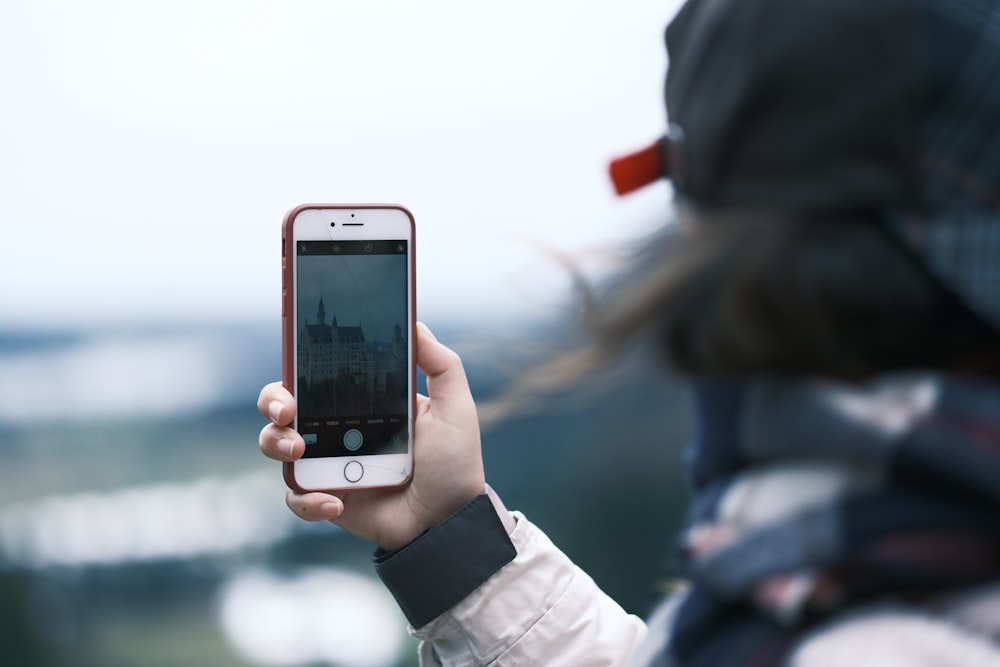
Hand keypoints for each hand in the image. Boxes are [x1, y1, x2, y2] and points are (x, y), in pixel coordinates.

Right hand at [258, 322, 485, 550]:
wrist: (450, 521)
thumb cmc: (454, 464)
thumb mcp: (454, 408)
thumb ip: (441, 365)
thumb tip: (416, 324)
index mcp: (364, 403)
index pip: (320, 375)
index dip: (299, 365)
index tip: (296, 359)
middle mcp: (339, 429)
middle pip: (284, 405)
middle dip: (274, 400)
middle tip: (287, 410)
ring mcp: (328, 465)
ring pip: (277, 445)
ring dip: (277, 443)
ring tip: (299, 452)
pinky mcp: (326, 499)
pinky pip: (297, 497)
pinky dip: (308, 499)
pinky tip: (335, 501)